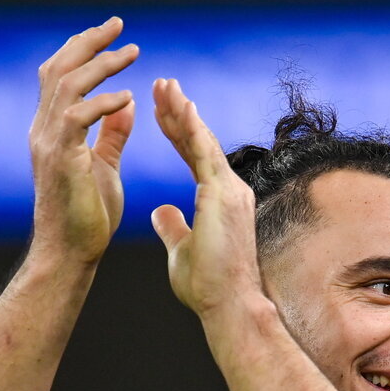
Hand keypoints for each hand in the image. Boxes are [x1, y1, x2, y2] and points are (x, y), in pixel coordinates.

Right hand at [29, 18, 137, 265]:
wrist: (70, 254)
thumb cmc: (87, 219)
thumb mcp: (104, 168)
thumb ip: (111, 136)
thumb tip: (127, 105)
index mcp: (52, 130)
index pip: (61, 76)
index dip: (83, 50)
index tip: (112, 35)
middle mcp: (44, 130)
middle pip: (59, 68)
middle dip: (89, 42)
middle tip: (120, 25)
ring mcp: (48, 143)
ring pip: (67, 84)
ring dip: (101, 64)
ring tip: (131, 54)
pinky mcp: (60, 158)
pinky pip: (78, 116)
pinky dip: (102, 102)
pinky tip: (127, 97)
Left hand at [151, 78, 265, 319]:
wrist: (230, 306)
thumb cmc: (209, 288)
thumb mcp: (182, 251)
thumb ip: (173, 227)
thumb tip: (159, 212)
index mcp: (220, 200)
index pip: (195, 156)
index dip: (177, 132)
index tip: (160, 110)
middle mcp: (230, 190)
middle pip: (200, 142)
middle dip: (178, 112)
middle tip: (161, 84)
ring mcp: (231, 191)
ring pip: (203, 141)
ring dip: (182, 111)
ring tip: (164, 84)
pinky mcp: (224, 196)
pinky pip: (205, 154)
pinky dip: (191, 127)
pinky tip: (179, 105)